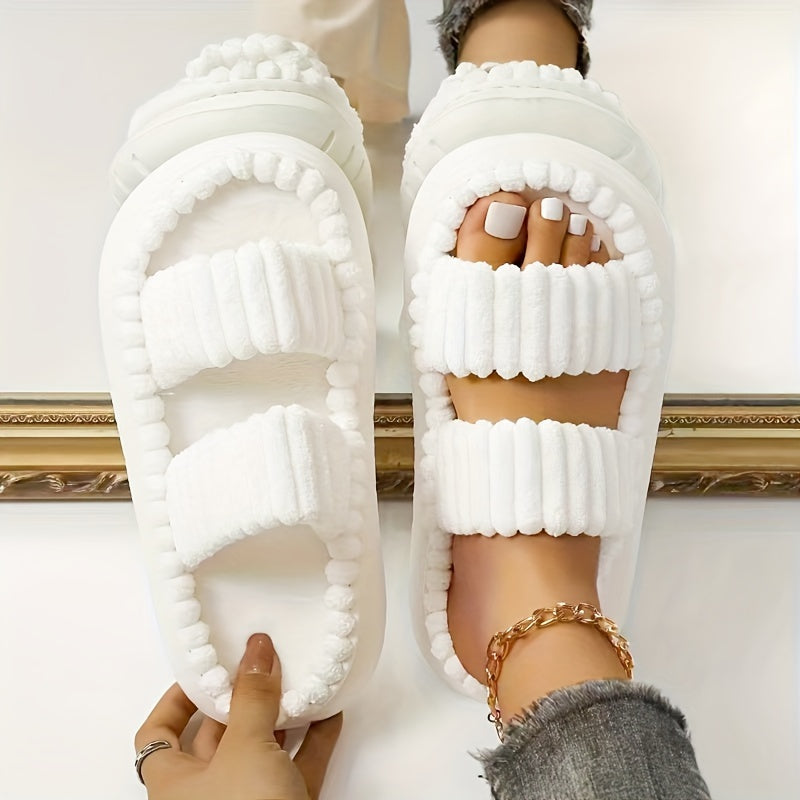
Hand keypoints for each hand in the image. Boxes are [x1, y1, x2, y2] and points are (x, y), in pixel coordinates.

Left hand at [135, 634, 341, 799]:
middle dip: (243, 697)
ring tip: (301, 679)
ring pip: (262, 749)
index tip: (205, 667)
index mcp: (174, 783)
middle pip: (219, 733)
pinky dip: (314, 740)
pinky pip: (298, 768)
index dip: (176, 698)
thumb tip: (256, 649)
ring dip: (283, 715)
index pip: (158, 733)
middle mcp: (207, 793)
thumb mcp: (244, 748)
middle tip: (263, 662)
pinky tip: (330, 712)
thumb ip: (252, 696)